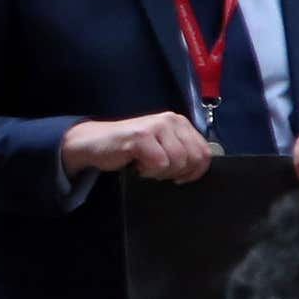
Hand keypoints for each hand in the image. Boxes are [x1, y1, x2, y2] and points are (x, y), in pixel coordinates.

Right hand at [59, 112, 210, 182]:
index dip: (196, 171)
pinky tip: (137, 165)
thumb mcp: (162, 146)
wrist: (94, 143)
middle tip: (158, 171)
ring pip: (178, 162)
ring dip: (161, 173)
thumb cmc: (130, 149)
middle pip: (194, 158)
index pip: (205, 151)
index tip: (181, 177)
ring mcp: (156, 127)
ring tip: (146, 166)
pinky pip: (159, 164)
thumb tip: (201, 168)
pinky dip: (148, 171)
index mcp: (180, 123)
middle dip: (178, 173)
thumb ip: (182, 151)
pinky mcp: (141, 136)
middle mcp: (171, 120)